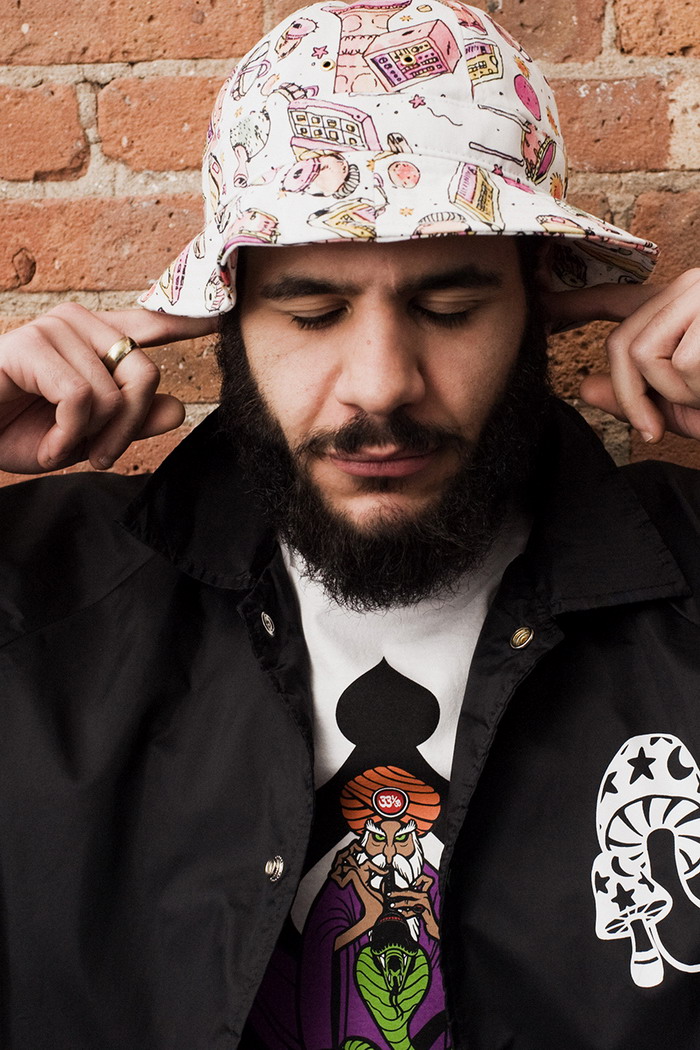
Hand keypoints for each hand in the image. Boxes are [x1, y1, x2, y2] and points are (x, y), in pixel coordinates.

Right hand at [0, 304, 217, 473]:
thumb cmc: (17, 431)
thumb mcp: (87, 436)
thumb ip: (133, 421)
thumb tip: (179, 408)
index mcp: (96, 340)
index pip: (151, 322)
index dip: (188, 316)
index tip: (222, 312)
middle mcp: (80, 324)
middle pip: (146, 375)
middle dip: (128, 429)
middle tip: (99, 455)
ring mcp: (54, 328)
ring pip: (114, 393)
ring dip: (91, 439)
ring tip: (61, 446)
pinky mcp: (31, 343)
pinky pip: (81, 399)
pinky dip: (65, 437)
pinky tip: (45, 445)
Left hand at [388, 873, 438, 938]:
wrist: (434, 926)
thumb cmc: (425, 916)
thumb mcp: (418, 906)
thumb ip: (411, 902)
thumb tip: (398, 899)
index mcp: (422, 894)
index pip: (412, 887)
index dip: (403, 888)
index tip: (394, 890)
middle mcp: (424, 897)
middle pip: (408, 892)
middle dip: (397, 893)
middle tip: (389, 895)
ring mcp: (425, 904)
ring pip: (409, 902)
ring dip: (399, 904)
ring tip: (392, 906)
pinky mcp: (425, 911)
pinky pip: (413, 911)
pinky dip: (406, 913)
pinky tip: (401, 913)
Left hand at [542, 270, 699, 442]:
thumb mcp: (679, 404)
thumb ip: (633, 395)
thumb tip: (585, 387)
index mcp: (676, 306)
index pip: (614, 299)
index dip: (572, 303)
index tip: (540, 301)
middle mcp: (686, 289)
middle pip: (620, 343)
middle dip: (634, 396)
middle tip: (656, 429)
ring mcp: (699, 295)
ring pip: (642, 354)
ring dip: (675, 394)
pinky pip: (678, 365)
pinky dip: (697, 391)